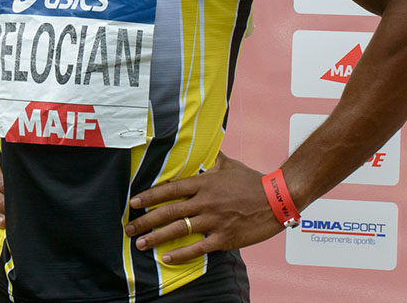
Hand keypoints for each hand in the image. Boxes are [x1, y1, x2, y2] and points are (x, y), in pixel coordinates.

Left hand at [124, 152, 282, 263]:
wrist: (277, 199)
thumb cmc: (252, 181)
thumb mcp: (229, 165)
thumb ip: (211, 159)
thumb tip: (204, 148)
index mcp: (204, 183)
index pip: (169, 190)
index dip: (149, 196)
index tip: (134, 203)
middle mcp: (204, 202)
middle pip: (168, 212)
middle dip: (145, 221)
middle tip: (129, 228)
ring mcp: (213, 221)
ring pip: (178, 230)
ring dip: (156, 238)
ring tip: (140, 244)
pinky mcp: (224, 238)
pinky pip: (197, 248)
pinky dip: (180, 254)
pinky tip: (166, 258)